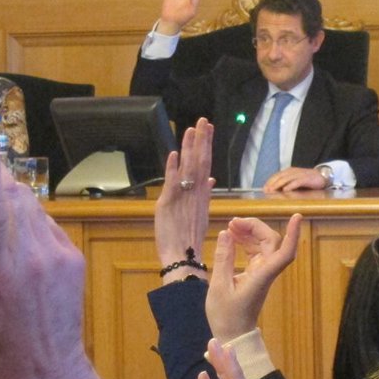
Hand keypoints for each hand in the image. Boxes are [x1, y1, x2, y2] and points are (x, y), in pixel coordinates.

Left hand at [155, 119, 215, 280]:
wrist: (183, 257)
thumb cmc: (189, 239)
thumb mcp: (200, 214)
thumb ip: (204, 194)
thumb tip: (210, 180)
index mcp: (202, 194)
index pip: (206, 164)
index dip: (206, 145)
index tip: (207, 128)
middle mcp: (195, 192)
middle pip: (200, 161)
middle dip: (202, 140)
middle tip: (204, 121)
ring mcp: (182, 197)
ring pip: (188, 168)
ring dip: (189, 148)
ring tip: (193, 129)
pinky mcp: (168, 204)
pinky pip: (172, 183)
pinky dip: (172, 169)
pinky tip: (174, 154)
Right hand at [206, 213, 302, 342]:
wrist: (233, 335)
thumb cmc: (226, 316)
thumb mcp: (219, 286)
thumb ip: (223, 258)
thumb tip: (225, 233)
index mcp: (263, 275)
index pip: (285, 252)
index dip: (293, 233)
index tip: (297, 216)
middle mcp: (267, 271)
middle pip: (271, 240)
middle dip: (255, 226)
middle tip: (233, 222)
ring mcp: (263, 272)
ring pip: (264, 244)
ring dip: (250, 232)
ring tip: (230, 227)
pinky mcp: (257, 274)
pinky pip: (256, 251)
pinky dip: (246, 241)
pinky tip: (233, 238)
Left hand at [262, 166, 325, 191]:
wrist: (322, 176)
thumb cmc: (307, 181)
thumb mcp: (295, 181)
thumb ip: (286, 184)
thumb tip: (276, 191)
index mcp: (289, 172)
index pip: (276, 176)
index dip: (269, 182)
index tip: (264, 189)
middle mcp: (293, 171)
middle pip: (279, 177)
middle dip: (272, 184)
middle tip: (266, 191)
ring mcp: (299, 174)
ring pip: (286, 179)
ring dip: (278, 185)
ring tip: (273, 190)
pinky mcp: (306, 178)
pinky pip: (296, 182)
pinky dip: (290, 186)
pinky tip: (285, 190)